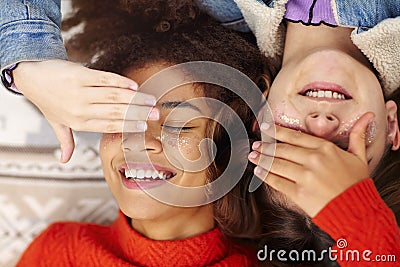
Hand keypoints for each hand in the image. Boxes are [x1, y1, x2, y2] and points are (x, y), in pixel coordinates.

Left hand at [13, 60, 157, 162]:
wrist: (31, 76)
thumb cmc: (47, 100)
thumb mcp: (56, 123)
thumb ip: (65, 141)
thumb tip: (64, 160)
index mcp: (79, 123)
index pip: (109, 126)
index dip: (129, 126)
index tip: (145, 126)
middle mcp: (80, 110)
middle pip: (116, 112)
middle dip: (138, 113)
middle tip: (155, 114)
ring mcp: (80, 92)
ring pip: (113, 96)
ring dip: (135, 98)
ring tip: (150, 99)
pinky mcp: (80, 76)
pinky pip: (104, 79)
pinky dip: (120, 82)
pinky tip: (133, 85)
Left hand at [248, 112, 373, 216]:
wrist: (357, 211)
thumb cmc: (357, 184)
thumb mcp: (359, 157)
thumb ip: (357, 136)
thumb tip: (367, 117)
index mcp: (325, 148)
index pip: (295, 136)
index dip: (277, 131)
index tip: (265, 128)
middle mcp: (313, 159)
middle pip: (282, 149)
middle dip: (266, 146)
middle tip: (256, 144)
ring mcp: (304, 176)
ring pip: (277, 164)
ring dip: (262, 159)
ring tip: (253, 156)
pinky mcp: (298, 193)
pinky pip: (277, 181)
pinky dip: (265, 175)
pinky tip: (258, 171)